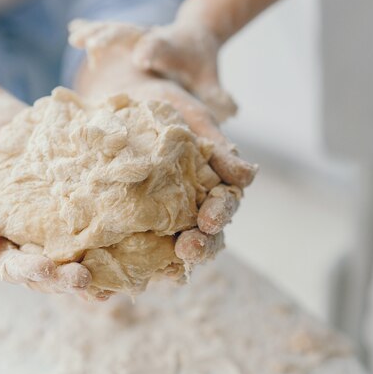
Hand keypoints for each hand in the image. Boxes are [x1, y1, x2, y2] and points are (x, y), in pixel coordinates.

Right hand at [0, 102, 91, 294]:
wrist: (0, 130)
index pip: (12, 267)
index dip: (28, 271)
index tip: (45, 268)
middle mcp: (28, 248)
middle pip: (45, 276)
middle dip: (62, 281)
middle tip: (82, 279)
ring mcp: (52, 238)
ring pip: (68, 266)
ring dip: (86, 279)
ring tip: (104, 286)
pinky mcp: (74, 223)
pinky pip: (89, 243)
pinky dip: (104, 258)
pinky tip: (122, 262)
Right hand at [69, 19, 235, 122]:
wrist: (193, 36)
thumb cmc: (198, 63)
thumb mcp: (208, 78)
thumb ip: (216, 94)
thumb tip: (232, 111)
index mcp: (172, 47)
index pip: (162, 48)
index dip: (152, 52)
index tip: (141, 58)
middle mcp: (152, 36)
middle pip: (132, 33)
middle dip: (113, 37)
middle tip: (94, 45)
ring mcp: (137, 34)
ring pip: (114, 30)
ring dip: (94, 33)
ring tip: (75, 38)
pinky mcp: (126, 35)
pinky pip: (104, 31)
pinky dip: (89, 30)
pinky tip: (71, 30)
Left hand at [70, 20, 257, 268]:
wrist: (122, 97)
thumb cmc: (163, 103)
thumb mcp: (192, 118)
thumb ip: (218, 146)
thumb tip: (249, 175)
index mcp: (211, 181)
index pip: (224, 204)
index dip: (220, 214)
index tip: (210, 220)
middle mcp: (191, 201)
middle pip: (204, 233)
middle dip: (201, 244)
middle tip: (188, 250)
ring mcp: (164, 212)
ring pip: (175, 244)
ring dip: (172, 261)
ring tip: (163, 273)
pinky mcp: (135, 217)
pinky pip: (141, 244)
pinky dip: (137, 262)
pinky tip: (131, 276)